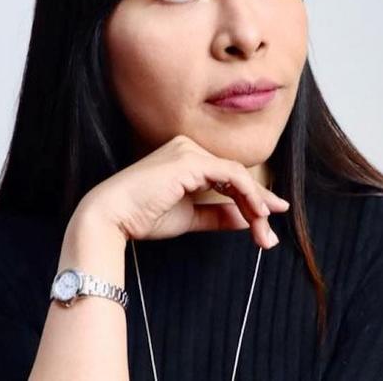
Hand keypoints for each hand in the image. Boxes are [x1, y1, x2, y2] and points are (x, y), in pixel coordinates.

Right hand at [73, 134, 289, 248]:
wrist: (112, 217)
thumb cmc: (143, 217)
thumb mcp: (189, 217)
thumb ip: (217, 215)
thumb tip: (247, 219)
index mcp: (185, 159)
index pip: (227, 177)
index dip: (252, 198)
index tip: (269, 219)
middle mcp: (188, 149)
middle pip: (236, 176)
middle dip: (258, 204)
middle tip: (270, 234)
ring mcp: (189, 151)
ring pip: (237, 175)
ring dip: (256, 204)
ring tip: (264, 231)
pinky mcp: (189, 161)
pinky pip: (230, 175)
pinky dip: (248, 193)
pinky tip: (257, 213)